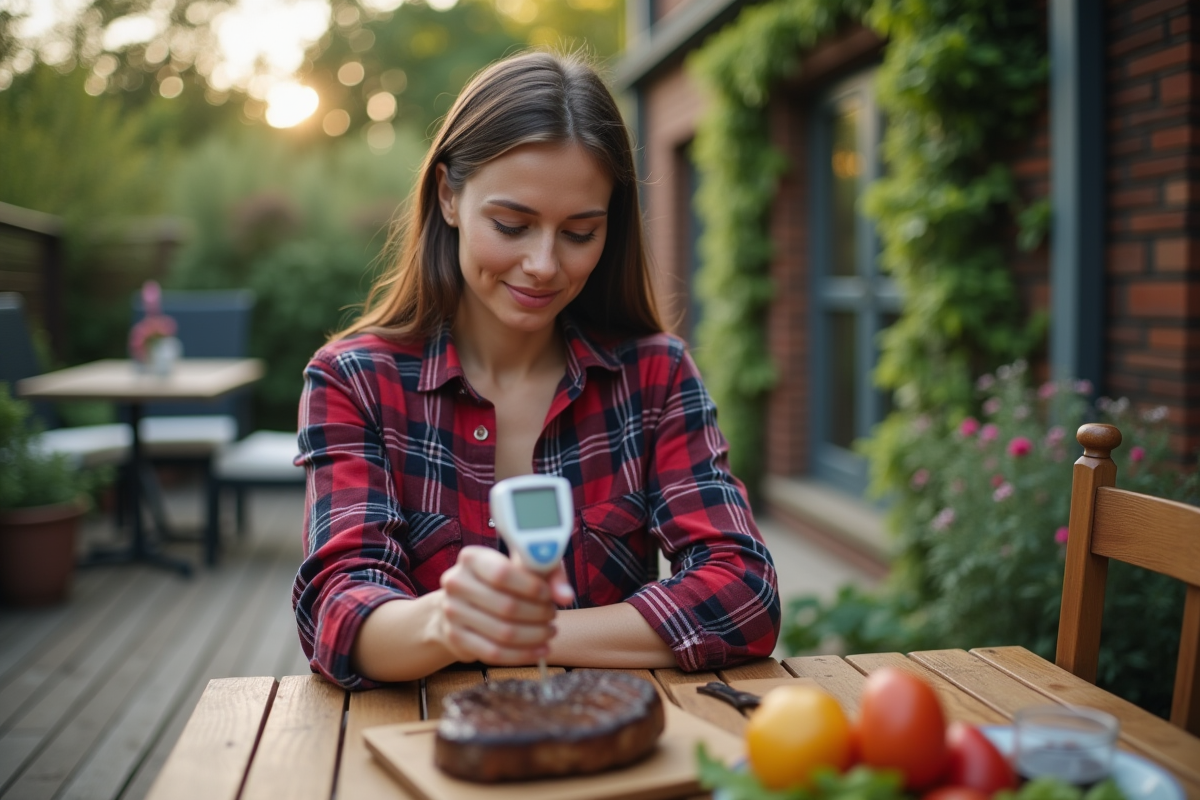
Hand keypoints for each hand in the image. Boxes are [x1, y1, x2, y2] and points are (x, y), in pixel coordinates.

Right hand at [435, 545, 574, 664]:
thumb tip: (566, 595)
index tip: (549, 595)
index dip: (531, 587)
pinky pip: (494, 653)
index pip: (502, 573)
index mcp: (471, 558)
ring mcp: (452, 612)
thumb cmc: (501, 582)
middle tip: (552, 616)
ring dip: (534, 636)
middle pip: (506, 606)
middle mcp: (456, 583)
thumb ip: (548, 574)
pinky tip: (539, 650)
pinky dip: (523, 654)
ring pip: (502, 633)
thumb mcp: (524, 567)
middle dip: (537, 614)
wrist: (462, 604)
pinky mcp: (455, 638)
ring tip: (549, 632)